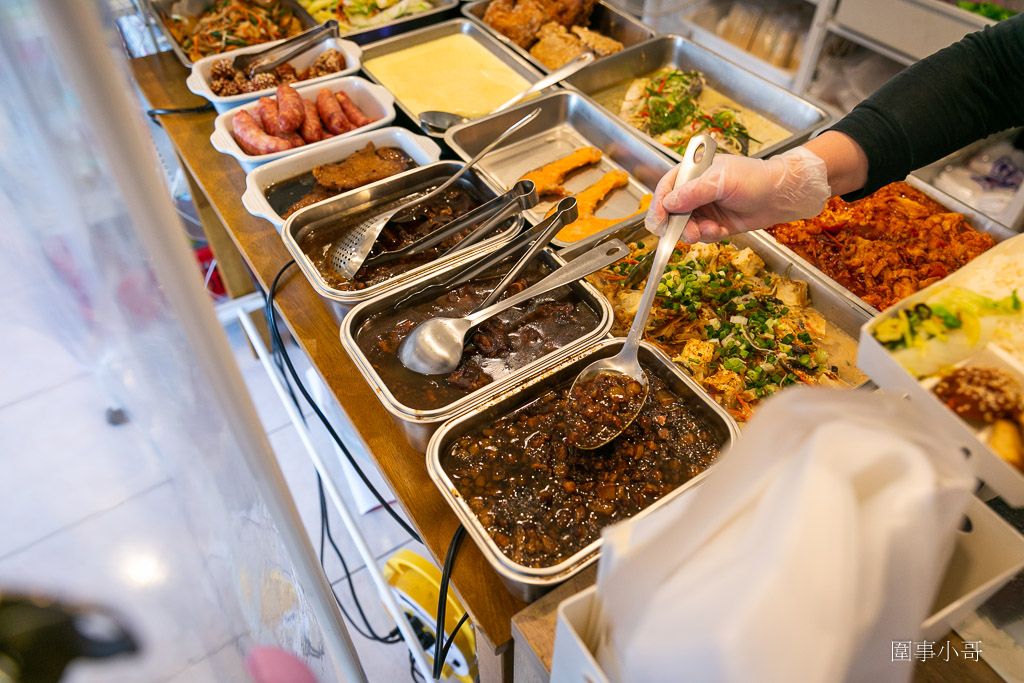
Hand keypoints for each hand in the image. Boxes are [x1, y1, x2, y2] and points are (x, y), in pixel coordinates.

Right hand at [644, 146, 831, 242]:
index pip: (666, 188)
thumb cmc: (754, 178)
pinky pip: (700, 235)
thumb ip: (694, 191)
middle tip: (685, 232)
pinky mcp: (713, 225)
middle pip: (670, 212)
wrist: (780, 196)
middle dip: (676, 224)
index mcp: (693, 173)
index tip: (658, 221)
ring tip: (709, 230)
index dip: (658, 205)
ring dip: (693, 232)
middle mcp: (694, 192)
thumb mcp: (721, 180)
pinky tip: (719, 231)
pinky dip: (706, 236)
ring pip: (683, 227)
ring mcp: (703, 209)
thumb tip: (669, 203)